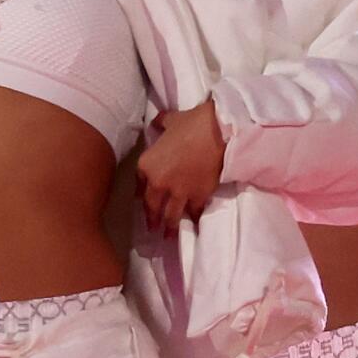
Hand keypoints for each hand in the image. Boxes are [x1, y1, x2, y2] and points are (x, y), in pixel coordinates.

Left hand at [136, 101, 227, 233]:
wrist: (217, 132)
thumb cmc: (191, 123)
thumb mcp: (170, 121)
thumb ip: (160, 124)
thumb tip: (156, 122)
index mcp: (146, 165)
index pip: (140, 185)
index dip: (141, 194)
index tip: (143, 202)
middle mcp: (158, 183)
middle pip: (152, 206)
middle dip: (152, 219)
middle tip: (153, 228)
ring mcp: (178, 193)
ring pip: (171, 215)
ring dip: (169, 227)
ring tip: (168, 236)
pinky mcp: (198, 197)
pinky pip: (193, 212)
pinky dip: (193, 219)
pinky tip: (193, 225)